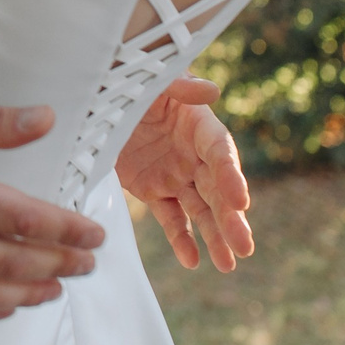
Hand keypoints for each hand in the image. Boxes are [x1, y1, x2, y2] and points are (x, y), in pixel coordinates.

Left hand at [114, 75, 253, 271]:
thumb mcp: (153, 79)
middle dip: (231, 219)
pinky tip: (192, 261)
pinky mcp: (154, 191)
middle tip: (244, 248)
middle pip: (218, 190)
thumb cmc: (133, 81)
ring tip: (228, 265)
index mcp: (200, 126)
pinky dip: (181, 240)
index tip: (241, 202)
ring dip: (215, 237)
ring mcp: (176, 175)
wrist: (100, 98)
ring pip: (201, 210)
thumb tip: (212, 91)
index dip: (232, 176)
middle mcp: (194, 155)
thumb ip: (180, 86)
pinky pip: (171, 219)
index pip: (221, 153)